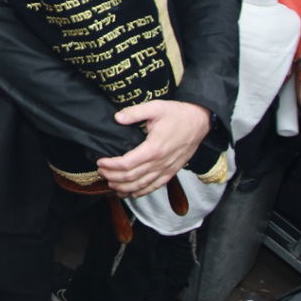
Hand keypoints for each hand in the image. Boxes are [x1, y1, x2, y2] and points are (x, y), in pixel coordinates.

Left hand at [96, 100, 211, 196]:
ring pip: (141, 186)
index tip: (100, 162)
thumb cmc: (177, 114)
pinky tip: (130, 193)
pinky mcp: (171, 172)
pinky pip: (154, 187)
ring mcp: (166, 169)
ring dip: (124, 187)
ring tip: (110, 184)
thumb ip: (135, 112)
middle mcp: (160, 163)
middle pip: (131, 177)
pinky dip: (141, 192)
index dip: (111, 165)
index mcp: (153, 148)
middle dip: (113, 177)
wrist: (199, 121)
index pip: (126, 164)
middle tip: (101, 172)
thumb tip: (118, 118)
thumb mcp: (155, 107)